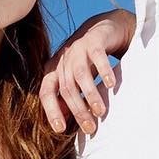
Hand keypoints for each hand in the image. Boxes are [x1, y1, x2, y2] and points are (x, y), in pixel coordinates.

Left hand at [39, 8, 135, 134]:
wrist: (104, 29)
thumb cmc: (88, 60)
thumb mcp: (75, 79)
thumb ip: (67, 98)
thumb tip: (59, 124)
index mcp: (53, 70)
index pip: (46, 92)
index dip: (51, 111)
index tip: (60, 129)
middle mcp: (62, 60)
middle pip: (66, 88)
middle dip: (78, 110)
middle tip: (90, 128)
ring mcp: (77, 48)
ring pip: (80, 75)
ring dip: (90, 94)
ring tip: (100, 111)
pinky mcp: (94, 40)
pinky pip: (97, 57)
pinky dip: (104, 70)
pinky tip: (111, 84)